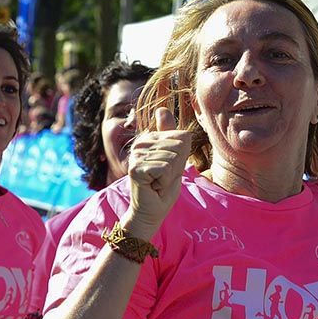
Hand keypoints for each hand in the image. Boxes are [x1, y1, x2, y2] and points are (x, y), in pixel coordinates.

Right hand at [124, 107, 190, 238]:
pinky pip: (164, 169)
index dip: (180, 158)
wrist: (151, 210)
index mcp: (149, 138)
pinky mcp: (136, 168)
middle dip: (175, 168)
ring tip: (157, 183)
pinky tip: (154, 186)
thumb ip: (171, 136)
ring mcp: (136, 155)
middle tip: (162, 178)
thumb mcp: (174, 158)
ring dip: (169, 176)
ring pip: (172, 159)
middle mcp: (140, 144)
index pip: (181, 137)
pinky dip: (164, 181)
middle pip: (178, 147)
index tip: (167, 169)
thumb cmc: (163, 187)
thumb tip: (162, 108)